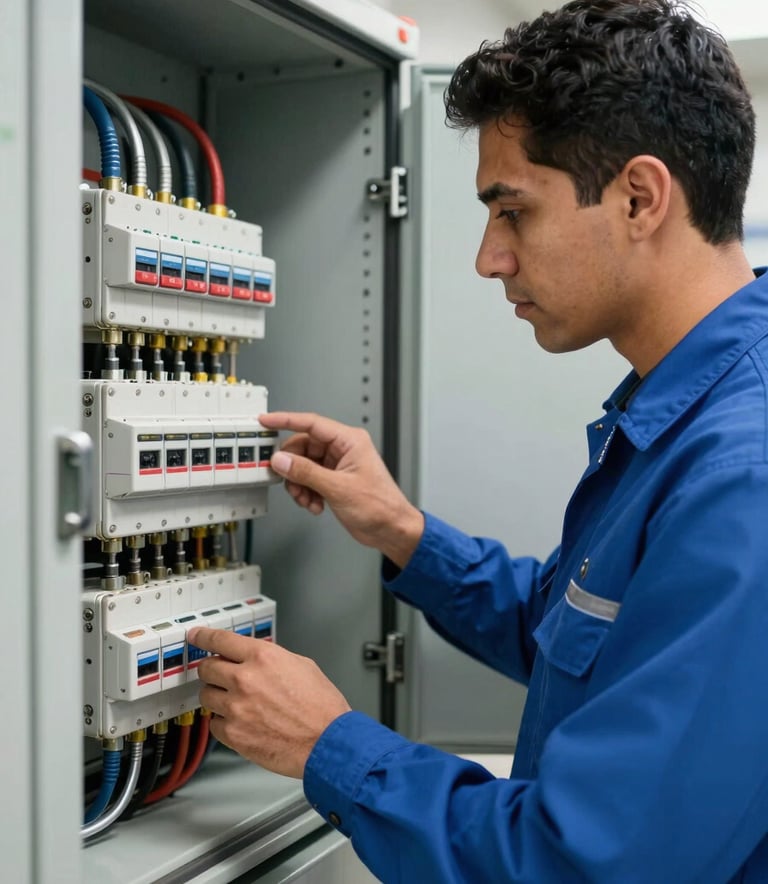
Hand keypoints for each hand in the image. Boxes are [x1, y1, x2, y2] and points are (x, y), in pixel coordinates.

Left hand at [190, 627, 350, 778]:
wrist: (327, 742)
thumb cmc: (321, 707)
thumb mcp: (301, 665)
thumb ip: (271, 658)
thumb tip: (255, 658)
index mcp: (263, 657)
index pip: (220, 639)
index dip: (203, 636)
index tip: (196, 636)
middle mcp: (245, 679)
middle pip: (206, 667)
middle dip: (211, 669)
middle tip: (219, 675)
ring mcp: (236, 708)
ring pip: (205, 695)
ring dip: (216, 696)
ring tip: (237, 702)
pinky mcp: (234, 734)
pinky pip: (213, 723)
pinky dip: (223, 722)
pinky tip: (241, 722)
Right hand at [260, 411, 423, 568]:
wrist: (391, 529)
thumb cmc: (380, 506)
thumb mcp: (338, 488)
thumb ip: (306, 472)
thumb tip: (282, 461)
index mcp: (350, 441)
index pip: (311, 423)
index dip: (286, 420)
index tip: (266, 421)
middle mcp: (343, 450)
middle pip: (303, 447)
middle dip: (292, 467)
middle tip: (286, 480)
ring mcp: (338, 465)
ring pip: (304, 466)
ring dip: (299, 484)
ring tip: (306, 499)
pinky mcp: (334, 480)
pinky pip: (309, 479)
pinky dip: (306, 492)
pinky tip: (314, 505)